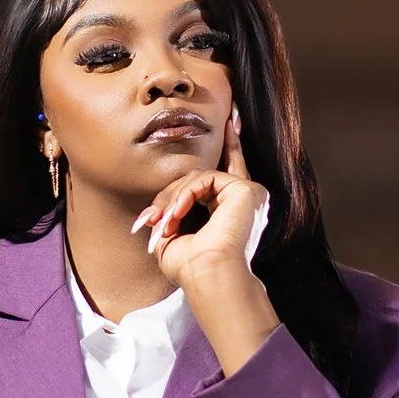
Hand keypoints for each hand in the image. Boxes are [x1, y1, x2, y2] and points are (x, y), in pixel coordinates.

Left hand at [133, 120, 278, 370]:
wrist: (207, 276)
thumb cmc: (191, 268)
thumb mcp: (172, 236)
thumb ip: (169, 214)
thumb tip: (149, 213)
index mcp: (234, 211)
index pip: (228, 171)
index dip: (230, 146)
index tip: (230, 121)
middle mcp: (246, 200)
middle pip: (201, 176)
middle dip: (171, 195)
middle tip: (152, 220)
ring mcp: (249, 194)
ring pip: (200, 175)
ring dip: (174, 198)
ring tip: (164, 223)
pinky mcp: (246, 190)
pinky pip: (206, 177)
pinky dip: (186, 194)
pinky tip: (179, 213)